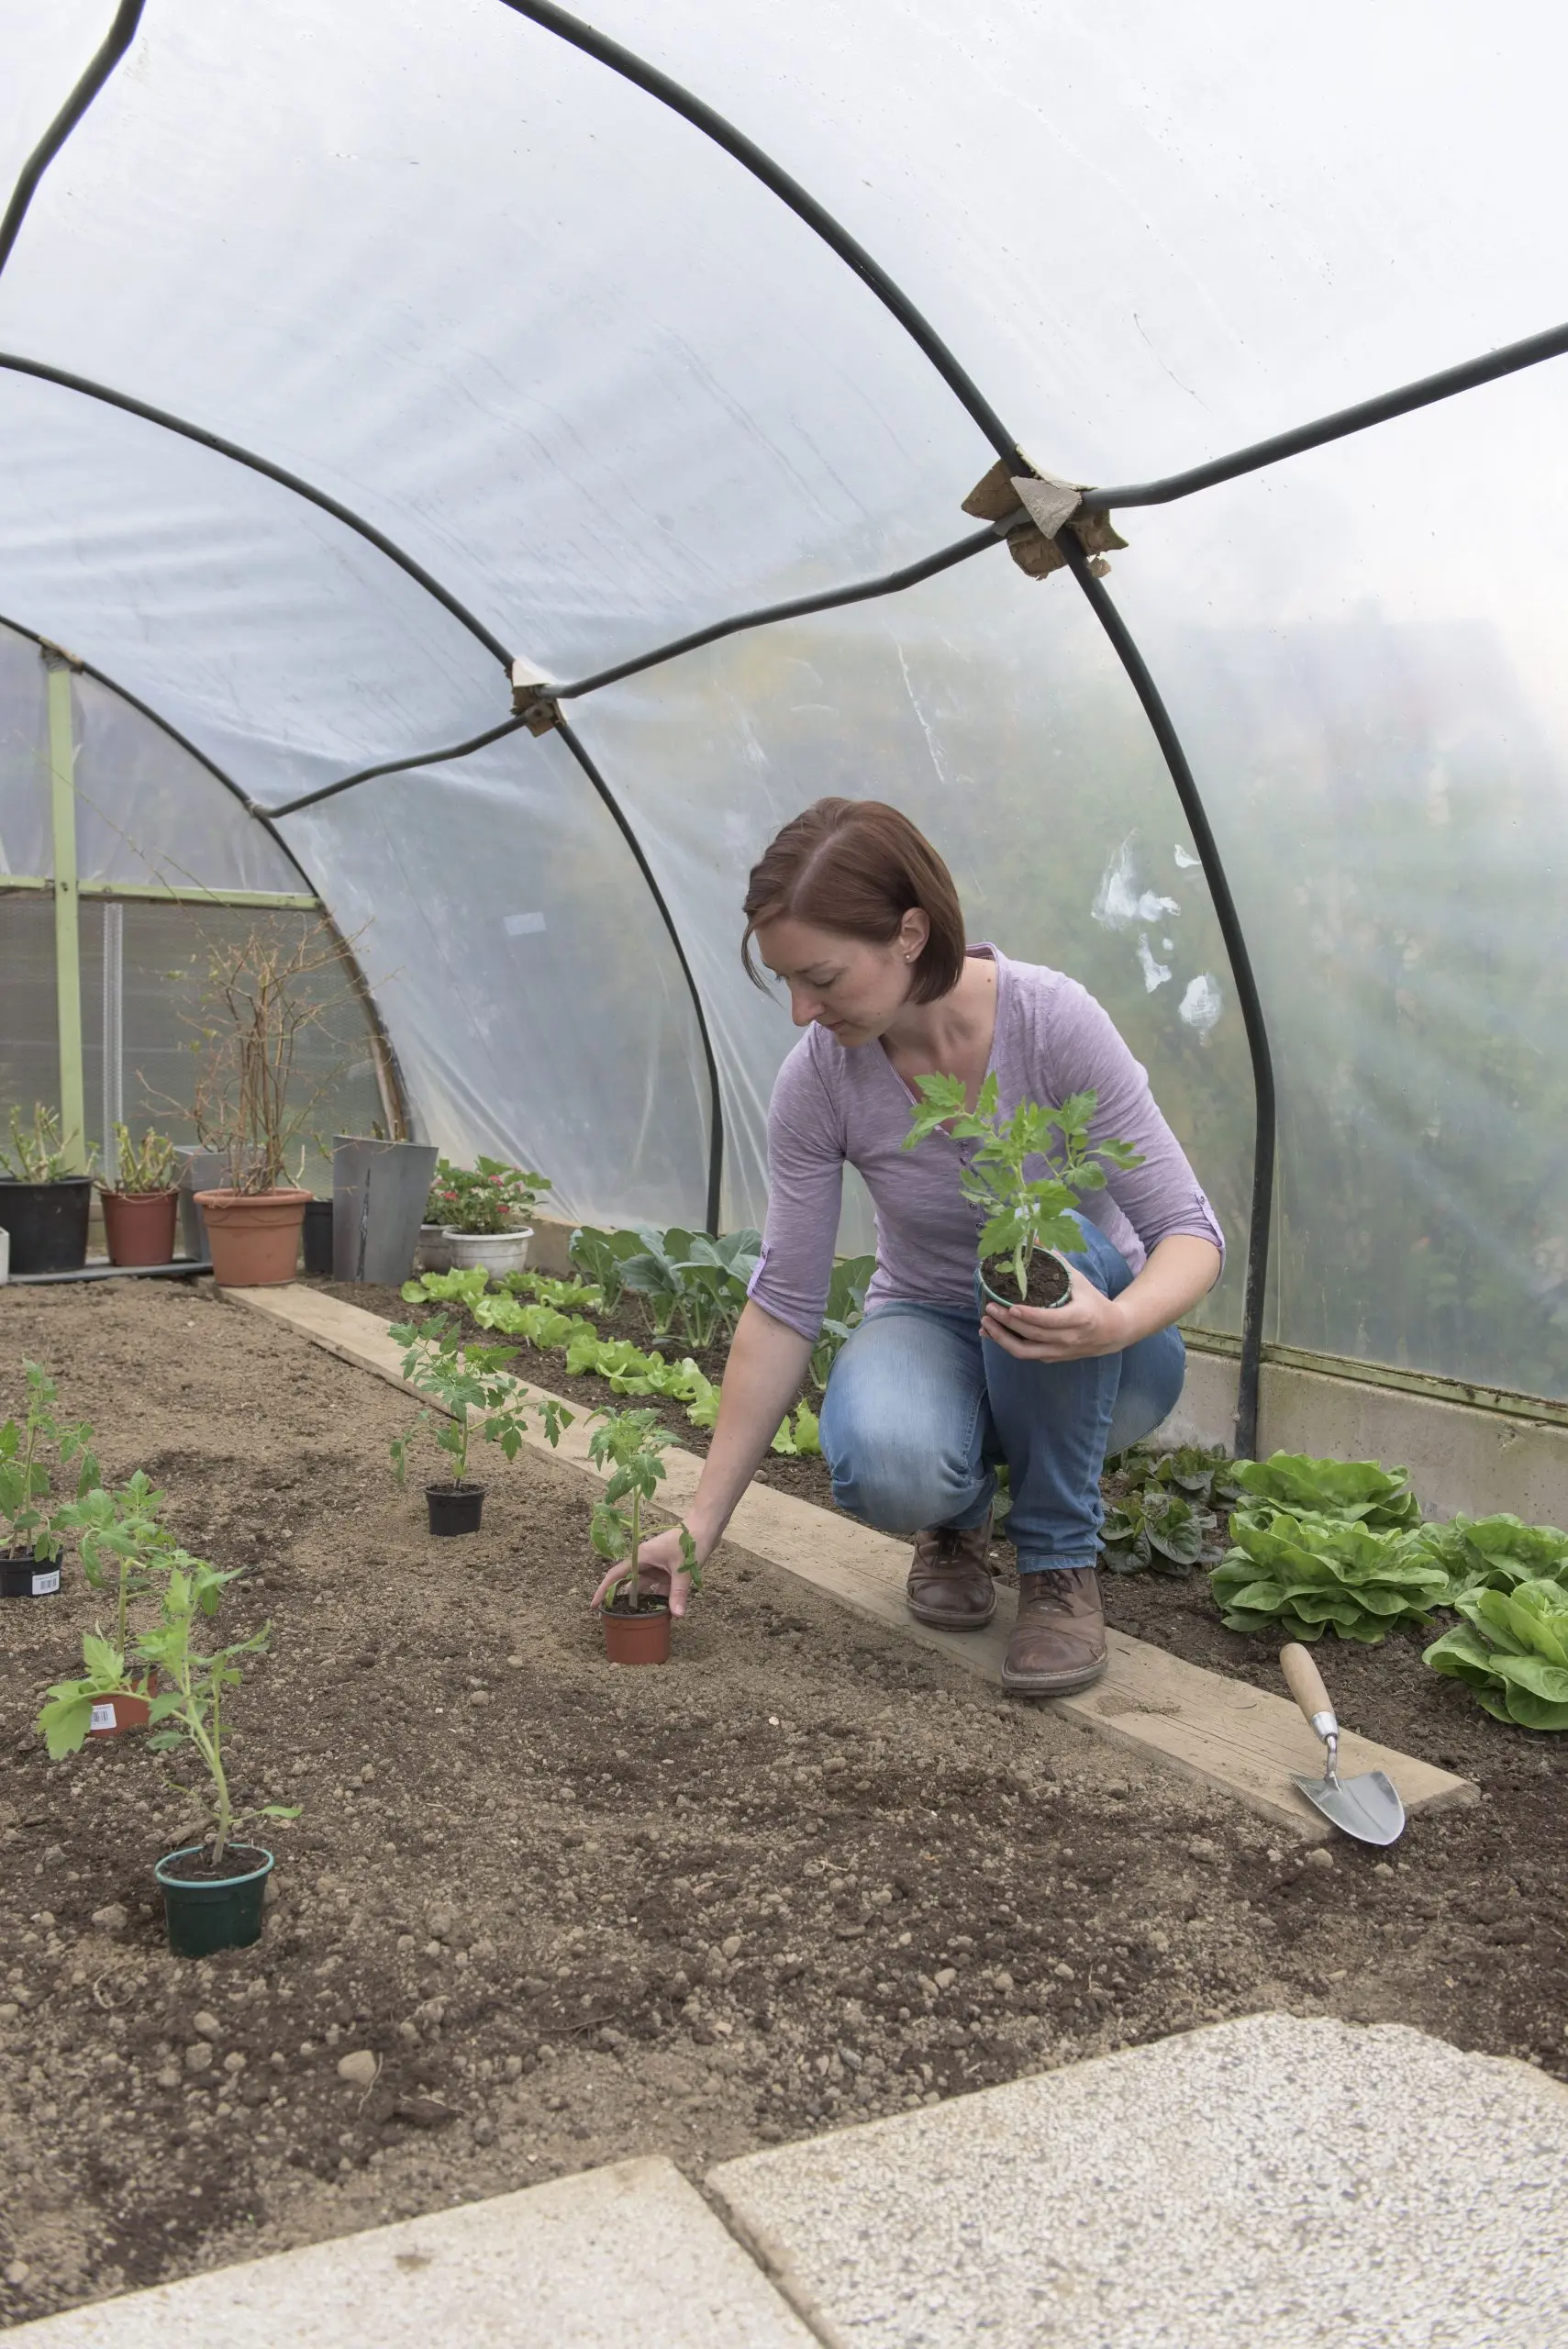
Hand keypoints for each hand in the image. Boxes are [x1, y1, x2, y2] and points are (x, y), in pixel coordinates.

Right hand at [589, 1523, 704, 1617]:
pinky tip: (661, 1613)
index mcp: (641, 1557)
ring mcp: (656, 1567)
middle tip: (616, 1618)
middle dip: (622, 1599)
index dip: (604, 1589)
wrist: (705, 1527)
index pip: (616, 1574)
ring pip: (644, 1587)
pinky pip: (658, 1588)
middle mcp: (645, 1562)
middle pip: (628, 1583)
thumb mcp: (683, 1569)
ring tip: (637, 1621)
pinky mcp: (667, 1570)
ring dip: (643, 1602)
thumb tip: (677, 1615)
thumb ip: (679, 1593)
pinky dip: (659, 1599)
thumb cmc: (689, 1542)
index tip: (594, 1605)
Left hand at [980, 1263, 1128, 1362]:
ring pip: (1026, 1352)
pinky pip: (1027, 1355)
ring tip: (986, 1324)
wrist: (1112, 1332)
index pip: (1051, 1320)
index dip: (1029, 1316)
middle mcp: (1069, 1338)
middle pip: (1033, 1335)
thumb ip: (1057, 1261)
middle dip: (1008, 1323)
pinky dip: (1008, 1345)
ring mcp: (1060, 1351)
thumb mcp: (1079, 1280)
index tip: (1011, 1307)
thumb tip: (1035, 1239)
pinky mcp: (1053, 1358)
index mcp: (1079, 1317)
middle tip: (989, 1309)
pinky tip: (993, 1334)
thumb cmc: (1093, 1302)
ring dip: (1002, 1339)